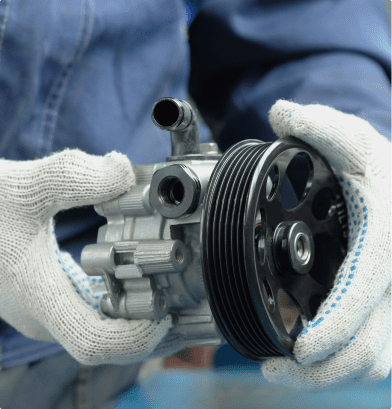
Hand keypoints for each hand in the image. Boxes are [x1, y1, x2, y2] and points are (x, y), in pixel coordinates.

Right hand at [0, 149, 183, 364]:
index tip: (168, 314)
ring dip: (135, 318)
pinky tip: (135, 279)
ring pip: (99, 330)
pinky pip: (91, 315)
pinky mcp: (50, 296)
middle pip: (105, 342)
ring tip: (166, 291)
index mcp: (39, 296)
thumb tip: (125, 172)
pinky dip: (119, 305)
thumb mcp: (26, 185)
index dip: (136, 338)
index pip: (93, 343)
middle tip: (179, 301)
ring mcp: (47, 308)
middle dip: (146, 329)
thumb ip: (77, 176)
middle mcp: (44, 313)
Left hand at [262, 100, 391, 389]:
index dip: (337, 329)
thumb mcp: (351, 140)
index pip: (366, 293)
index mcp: (387, 239)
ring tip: (286, 369)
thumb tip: (282, 113)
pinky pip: (374, 350)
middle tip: (278, 370)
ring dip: (332, 374)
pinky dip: (342, 361)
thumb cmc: (375, 167)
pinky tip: (310, 356)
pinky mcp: (388, 309)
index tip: (301, 351)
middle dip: (325, 370)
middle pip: (372, 347)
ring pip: (376, 359)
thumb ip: (320, 125)